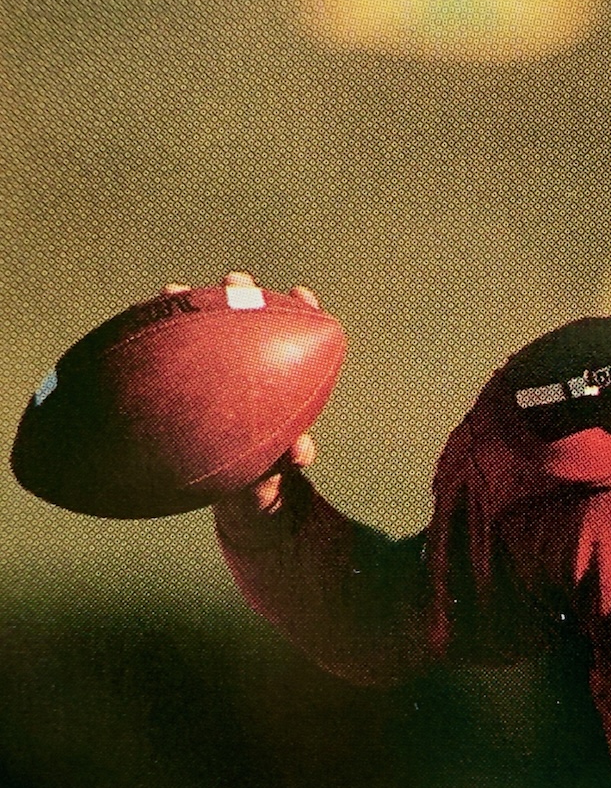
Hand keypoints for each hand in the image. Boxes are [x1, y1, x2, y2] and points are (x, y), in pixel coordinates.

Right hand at [163, 272, 319, 515]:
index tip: (301, 296)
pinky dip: (152, 351)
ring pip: (199, 337)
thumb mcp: (283, 470)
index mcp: (279, 384)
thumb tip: (300, 449)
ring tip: (172, 290)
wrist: (241, 504)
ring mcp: (212, 381)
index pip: (292, 337)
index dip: (300, 312)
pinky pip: (166, 370)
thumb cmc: (270, 480)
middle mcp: (247, 374)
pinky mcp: (182, 394)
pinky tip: (132, 332)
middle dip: (240, 294)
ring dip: (187, 308)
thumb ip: (293, 458)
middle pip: (244, 322)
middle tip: (235, 283)